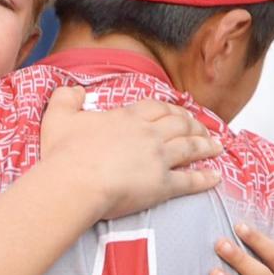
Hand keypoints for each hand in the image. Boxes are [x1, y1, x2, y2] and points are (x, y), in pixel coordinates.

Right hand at [39, 86, 221, 219]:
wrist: (74, 182)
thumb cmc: (64, 153)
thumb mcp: (57, 117)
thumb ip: (65, 98)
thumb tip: (74, 89)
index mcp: (127, 118)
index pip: (156, 108)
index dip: (169, 109)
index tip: (178, 112)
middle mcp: (148, 134)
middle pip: (179, 125)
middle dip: (193, 125)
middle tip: (201, 128)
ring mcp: (158, 159)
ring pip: (190, 148)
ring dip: (205, 146)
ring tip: (216, 146)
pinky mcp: (162, 185)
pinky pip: (189, 181)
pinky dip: (205, 178)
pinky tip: (216, 177)